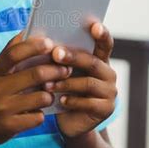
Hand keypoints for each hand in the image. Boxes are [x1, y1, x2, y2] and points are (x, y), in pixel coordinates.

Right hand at [0, 31, 71, 147]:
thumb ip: (9, 54)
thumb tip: (26, 31)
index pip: (14, 54)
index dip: (34, 46)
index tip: (50, 43)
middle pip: (36, 74)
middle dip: (56, 71)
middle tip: (66, 70)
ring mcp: (2, 109)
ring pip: (41, 97)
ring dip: (50, 96)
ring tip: (48, 95)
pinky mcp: (9, 126)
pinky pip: (38, 117)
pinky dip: (41, 114)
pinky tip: (35, 113)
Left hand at [45, 22, 117, 138]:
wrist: (68, 122)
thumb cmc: (62, 90)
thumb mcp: (60, 72)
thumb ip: (58, 57)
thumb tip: (38, 37)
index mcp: (99, 59)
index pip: (105, 43)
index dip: (102, 34)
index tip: (94, 25)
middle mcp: (108, 73)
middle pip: (92, 62)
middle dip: (73, 57)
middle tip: (55, 53)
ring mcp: (110, 92)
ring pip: (88, 83)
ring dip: (66, 82)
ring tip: (47, 84)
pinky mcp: (106, 109)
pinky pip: (89, 103)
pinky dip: (72, 101)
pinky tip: (60, 101)